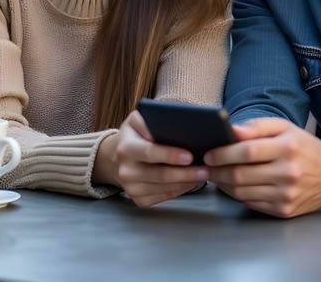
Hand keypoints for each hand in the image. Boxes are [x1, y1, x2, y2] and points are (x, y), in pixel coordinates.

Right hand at [94, 110, 209, 207]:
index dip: (170, 155)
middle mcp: (126, 171)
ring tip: (203, 174)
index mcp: (126, 148)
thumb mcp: (136, 120)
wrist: (115, 158)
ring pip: (165, 188)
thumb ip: (147, 119)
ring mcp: (131, 189)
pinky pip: (165, 197)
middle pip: (161, 175)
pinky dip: (180, 190)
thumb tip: (165, 127)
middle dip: (186, 173)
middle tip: (205, 170)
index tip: (190, 156)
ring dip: (187, 182)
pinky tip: (191, 181)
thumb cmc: (134, 136)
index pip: (150, 152)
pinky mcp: (139, 201)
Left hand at [203, 117, 320, 217]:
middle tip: (205, 167)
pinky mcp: (284, 211)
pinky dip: (237, 195)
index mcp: (287, 148)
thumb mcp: (285, 128)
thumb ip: (256, 127)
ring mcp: (286, 195)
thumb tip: (230, 130)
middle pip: (241, 174)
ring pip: (242, 192)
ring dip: (223, 184)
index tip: (208, 153)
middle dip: (217, 171)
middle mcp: (288, 173)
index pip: (247, 151)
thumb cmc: (304, 147)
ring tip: (215, 175)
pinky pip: (251, 203)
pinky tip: (232, 185)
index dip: (223, 153)